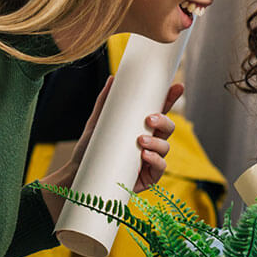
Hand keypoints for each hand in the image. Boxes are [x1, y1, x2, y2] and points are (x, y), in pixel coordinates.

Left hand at [39, 79, 183, 215]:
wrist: (79, 175)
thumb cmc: (90, 149)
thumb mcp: (97, 123)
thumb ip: (105, 102)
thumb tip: (113, 79)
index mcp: (141, 127)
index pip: (160, 110)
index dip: (170, 99)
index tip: (177, 86)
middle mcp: (149, 142)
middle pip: (167, 128)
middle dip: (164, 120)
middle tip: (149, 118)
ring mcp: (151, 160)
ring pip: (165, 147)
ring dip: (157, 142)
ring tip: (141, 140)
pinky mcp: (148, 178)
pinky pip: (160, 167)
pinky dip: (156, 160)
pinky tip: (146, 156)